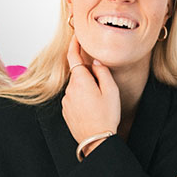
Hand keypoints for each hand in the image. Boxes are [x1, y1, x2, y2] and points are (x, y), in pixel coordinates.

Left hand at [62, 35, 119, 156]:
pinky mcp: (66, 111)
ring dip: (86, 89)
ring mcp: (66, 101)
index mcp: (80, 81)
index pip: (73, 56)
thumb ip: (102, 71)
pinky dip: (82, 100)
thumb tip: (94, 62)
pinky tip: (92, 110)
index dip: (74, 45)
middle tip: (103, 88)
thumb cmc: (106, 116)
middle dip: (88, 75)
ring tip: (99, 104)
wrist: (96, 140)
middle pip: (78, 74)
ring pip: (76, 87)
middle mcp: (70, 89)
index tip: (76, 37)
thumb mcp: (111, 90)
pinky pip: (74, 99)